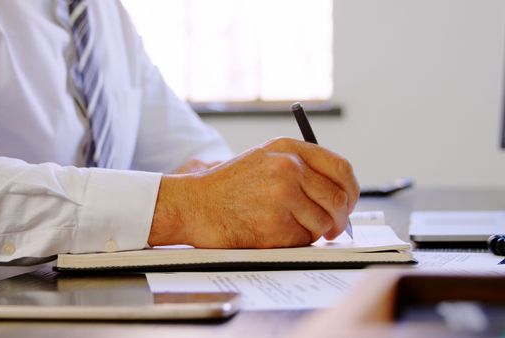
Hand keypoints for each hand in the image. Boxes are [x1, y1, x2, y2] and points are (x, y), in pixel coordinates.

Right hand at [149, 137, 358, 247]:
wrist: (193, 205)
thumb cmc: (226, 187)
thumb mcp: (264, 159)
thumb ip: (301, 167)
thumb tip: (340, 193)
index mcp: (288, 149)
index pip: (341, 168)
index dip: (351, 190)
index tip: (348, 203)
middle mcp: (288, 168)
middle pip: (338, 199)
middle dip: (339, 218)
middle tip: (332, 227)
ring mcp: (282, 196)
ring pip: (324, 223)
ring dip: (312, 231)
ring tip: (287, 226)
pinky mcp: (275, 225)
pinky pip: (304, 240)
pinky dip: (294, 241)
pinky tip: (272, 232)